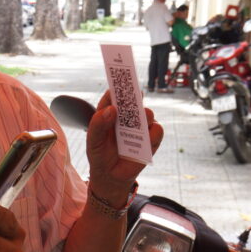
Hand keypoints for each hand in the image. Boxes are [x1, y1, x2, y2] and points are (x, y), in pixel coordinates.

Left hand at [86, 90, 164, 205]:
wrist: (110, 178)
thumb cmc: (100, 156)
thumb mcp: (93, 142)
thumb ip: (98, 125)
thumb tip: (111, 109)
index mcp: (110, 113)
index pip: (115, 94)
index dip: (118, 82)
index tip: (120, 73)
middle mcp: (127, 116)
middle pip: (134, 99)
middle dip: (133, 94)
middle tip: (132, 92)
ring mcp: (140, 127)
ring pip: (148, 113)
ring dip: (142, 116)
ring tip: (135, 124)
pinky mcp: (151, 140)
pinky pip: (157, 130)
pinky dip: (152, 134)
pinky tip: (144, 140)